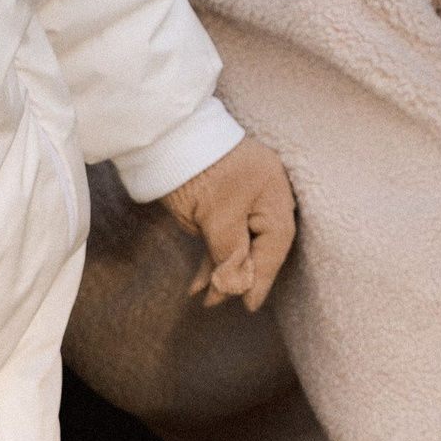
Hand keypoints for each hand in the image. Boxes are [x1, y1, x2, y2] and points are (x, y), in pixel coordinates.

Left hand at [164, 131, 294, 311]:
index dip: (263, 276)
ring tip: (203, 295)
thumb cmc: (198, 171)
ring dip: (221, 268)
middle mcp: (264, 194)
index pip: (275, 243)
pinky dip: (212, 255)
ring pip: (239, 241)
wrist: (165, 135)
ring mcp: (243, 195)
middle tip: (217, 301)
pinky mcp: (222, 198)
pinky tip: (197, 279)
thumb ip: (230, 253)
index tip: (249, 305)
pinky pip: (224, 233)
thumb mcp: (216, 217)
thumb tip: (235, 285)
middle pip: (260, 244)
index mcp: (273, 193)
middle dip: (239, 275)